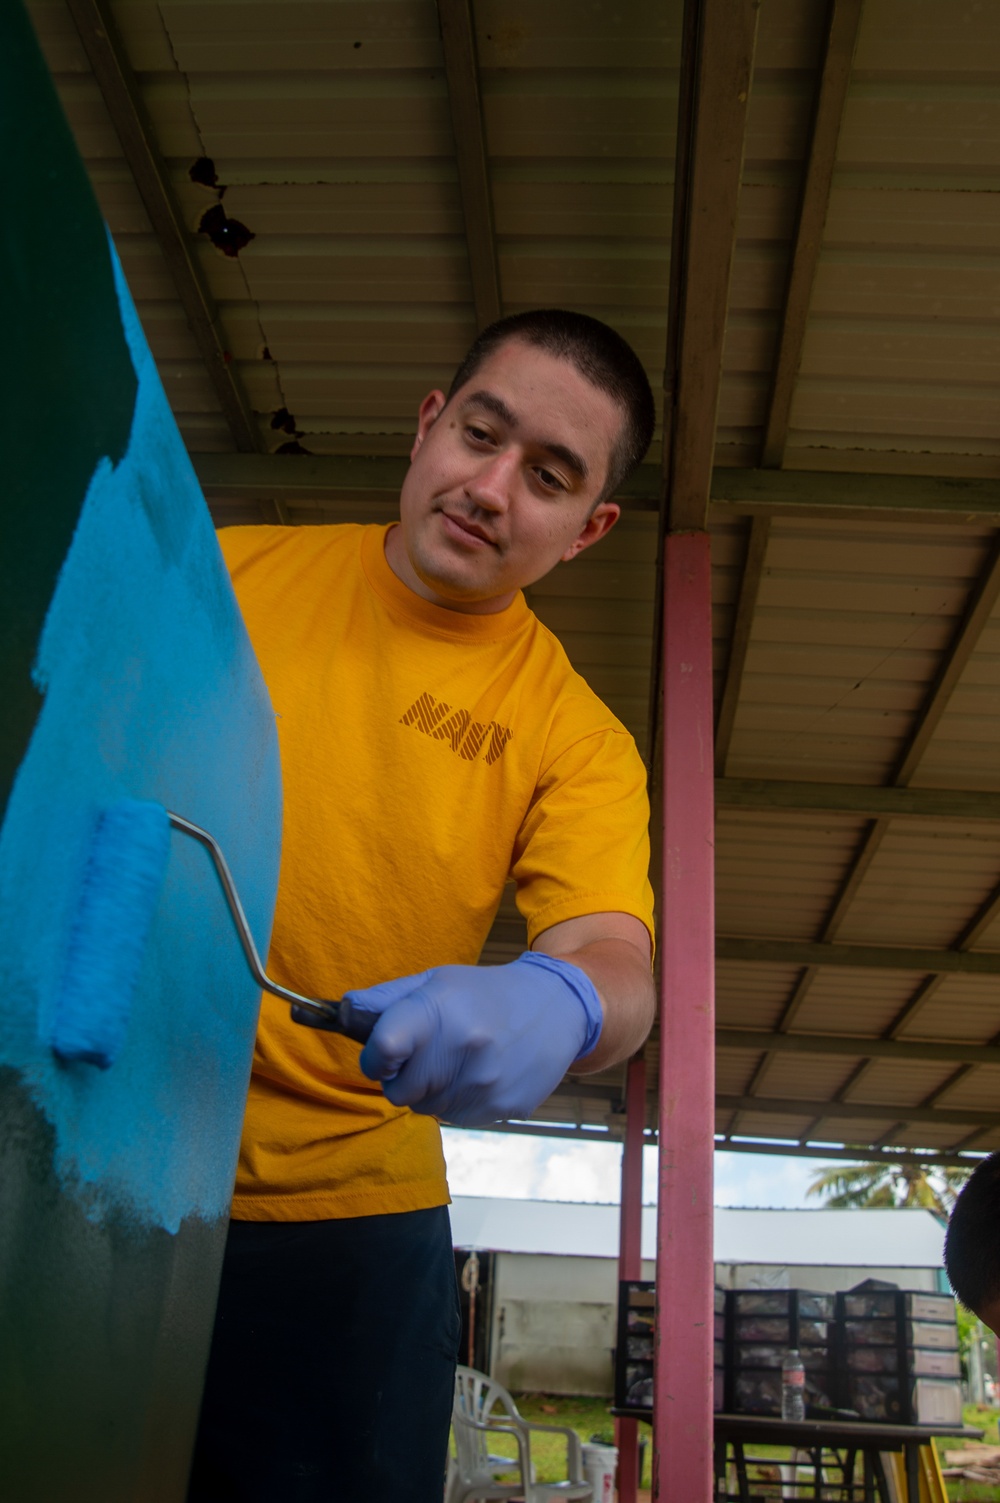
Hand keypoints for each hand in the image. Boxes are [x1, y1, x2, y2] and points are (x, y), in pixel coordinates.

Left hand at [339, 952, 603, 1127]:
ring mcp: (486, 1083)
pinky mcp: (503, 1108)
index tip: (384, 1054)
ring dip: (432, 1091)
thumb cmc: (485, 992)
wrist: (557, 1007)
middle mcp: (464, 1049)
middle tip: (430, 1053)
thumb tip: (341, 1011)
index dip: (376, 1058)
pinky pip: (457, 1118)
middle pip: (399, 1092)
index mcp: (441, 1011)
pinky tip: (480, 1074)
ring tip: (459, 1060)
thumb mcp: (437, 982)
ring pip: (427, 1110)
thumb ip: (386, 999)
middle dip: (404, 1077)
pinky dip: (459, 1101)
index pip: (384, 1050)